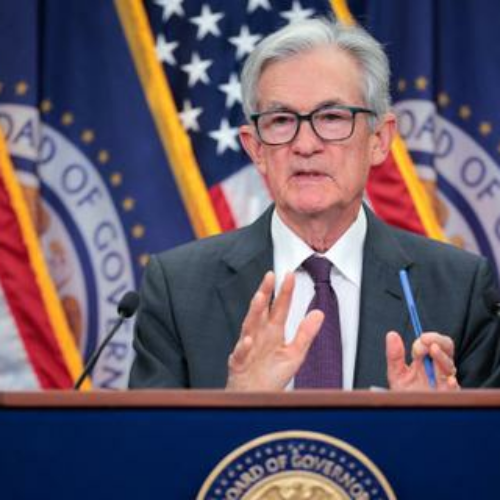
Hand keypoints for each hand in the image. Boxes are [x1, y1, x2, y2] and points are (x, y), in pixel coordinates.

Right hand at [226, 271, 323, 390]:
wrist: (257, 397)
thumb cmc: (273, 375)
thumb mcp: (295, 354)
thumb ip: (305, 334)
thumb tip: (319, 313)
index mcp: (273, 331)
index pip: (280, 307)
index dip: (285, 292)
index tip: (289, 275)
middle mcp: (260, 334)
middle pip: (261, 310)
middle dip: (265, 292)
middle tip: (270, 276)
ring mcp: (248, 347)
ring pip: (249, 325)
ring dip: (254, 312)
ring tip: (260, 298)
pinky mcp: (238, 362)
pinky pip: (241, 353)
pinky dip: (244, 346)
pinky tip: (249, 339)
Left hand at [386, 331, 459, 390]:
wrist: (407, 415)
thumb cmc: (404, 394)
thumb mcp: (396, 373)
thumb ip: (394, 355)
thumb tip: (391, 334)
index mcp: (426, 361)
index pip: (433, 343)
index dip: (428, 339)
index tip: (420, 339)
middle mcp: (437, 369)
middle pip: (447, 349)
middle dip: (439, 341)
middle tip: (428, 341)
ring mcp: (444, 382)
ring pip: (450, 366)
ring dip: (442, 357)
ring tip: (433, 350)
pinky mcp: (447, 397)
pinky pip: (454, 390)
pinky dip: (451, 384)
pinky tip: (447, 380)